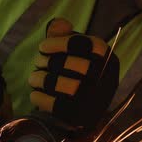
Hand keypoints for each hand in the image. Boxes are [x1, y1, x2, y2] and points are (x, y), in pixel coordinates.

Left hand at [29, 18, 118, 132]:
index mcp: (107, 58)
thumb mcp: (78, 51)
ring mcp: (94, 99)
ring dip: (41, 79)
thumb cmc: (80, 72)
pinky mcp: (81, 117)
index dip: (59, 44)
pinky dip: (40, 98)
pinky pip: (56, 105)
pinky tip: (36, 94)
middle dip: (47, 61)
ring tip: (34, 78)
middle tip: (38, 63)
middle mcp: (105, 78)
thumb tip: (58, 24)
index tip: (43, 47)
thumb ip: (65, 34)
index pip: (85, 45)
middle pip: (72, 64)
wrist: (88, 109)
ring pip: (63, 85)